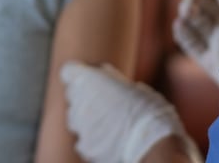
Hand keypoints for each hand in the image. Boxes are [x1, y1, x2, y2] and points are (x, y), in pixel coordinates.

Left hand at [60, 62, 199, 162]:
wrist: (150, 143)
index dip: (80, 74)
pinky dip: (94, 140)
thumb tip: (109, 79)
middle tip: (108, 104)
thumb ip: (115, 82)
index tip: (92, 79)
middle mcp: (79, 100)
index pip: (69, 71)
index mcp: (89, 79)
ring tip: (111, 124)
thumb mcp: (135, 88)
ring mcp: (79, 125)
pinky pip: (84, 140)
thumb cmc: (149, 111)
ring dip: (88, 119)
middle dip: (86, 97)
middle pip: (74, 95)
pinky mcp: (84, 147)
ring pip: (76, 119)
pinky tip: (111, 141)